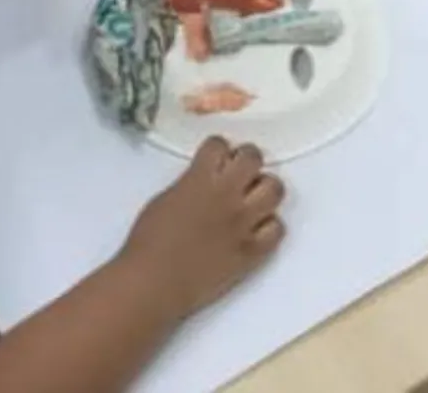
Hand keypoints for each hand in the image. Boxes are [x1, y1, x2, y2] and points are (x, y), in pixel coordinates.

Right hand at [120, 138, 285, 318]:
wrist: (155, 283)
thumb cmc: (149, 240)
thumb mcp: (166, 197)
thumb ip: (191, 183)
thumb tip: (206, 180)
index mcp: (200, 178)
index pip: (220, 143)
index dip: (218, 149)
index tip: (216, 158)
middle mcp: (227, 195)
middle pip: (253, 158)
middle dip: (246, 159)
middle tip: (239, 171)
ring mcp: (244, 223)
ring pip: (274, 189)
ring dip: (263, 189)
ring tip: (251, 198)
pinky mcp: (253, 252)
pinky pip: (278, 229)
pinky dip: (269, 226)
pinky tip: (254, 229)